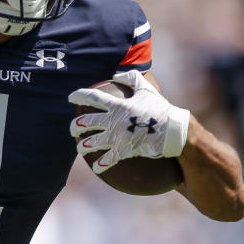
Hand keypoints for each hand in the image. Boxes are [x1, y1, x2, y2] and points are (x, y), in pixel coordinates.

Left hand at [69, 70, 189, 171]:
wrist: (172, 130)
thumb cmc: (160, 108)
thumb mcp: (147, 89)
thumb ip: (132, 78)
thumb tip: (117, 74)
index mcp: (117, 105)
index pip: (92, 98)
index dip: (79, 96)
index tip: (70, 98)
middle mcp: (112, 120)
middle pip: (85, 122)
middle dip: (75, 126)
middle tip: (73, 129)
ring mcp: (116, 137)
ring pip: (91, 143)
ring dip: (83, 147)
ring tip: (80, 148)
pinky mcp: (123, 151)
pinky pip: (107, 160)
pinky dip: (100, 165)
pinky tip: (97, 169)